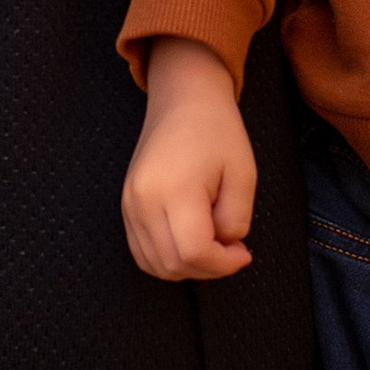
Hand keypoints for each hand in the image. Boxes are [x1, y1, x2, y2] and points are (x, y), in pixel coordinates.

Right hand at [122, 38, 256, 278]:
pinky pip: (142, 251)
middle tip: (232, 250)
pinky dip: (168, 259)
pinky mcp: (126, 205)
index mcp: (174, 190)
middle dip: (209, 268)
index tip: (244, 252)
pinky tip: (192, 242)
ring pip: (154, 264)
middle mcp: (142, 201)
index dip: (223, 264)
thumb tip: (223, 248)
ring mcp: (129, 204)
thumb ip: (236, 220)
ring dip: (188, 268)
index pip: (194, 253)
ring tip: (213, 244)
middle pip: (172, 265)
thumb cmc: (217, 132)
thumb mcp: (243, 174)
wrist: (183, 100)